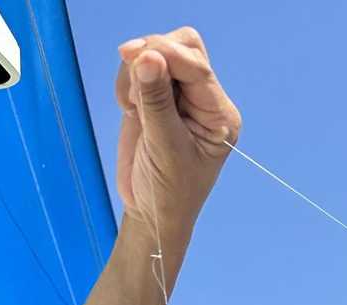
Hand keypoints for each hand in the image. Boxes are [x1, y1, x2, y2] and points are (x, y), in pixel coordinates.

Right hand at [115, 28, 240, 234]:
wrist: (150, 215)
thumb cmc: (167, 193)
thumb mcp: (164, 149)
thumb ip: (156, 102)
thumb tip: (148, 56)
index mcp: (218, 115)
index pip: (197, 67)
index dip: (167, 54)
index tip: (136, 56)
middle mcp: (203, 100)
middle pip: (182, 47)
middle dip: (154, 55)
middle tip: (132, 83)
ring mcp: (179, 96)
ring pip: (158, 52)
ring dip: (136, 71)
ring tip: (131, 109)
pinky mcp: (155, 97)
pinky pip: (140, 67)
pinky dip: (128, 80)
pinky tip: (129, 109)